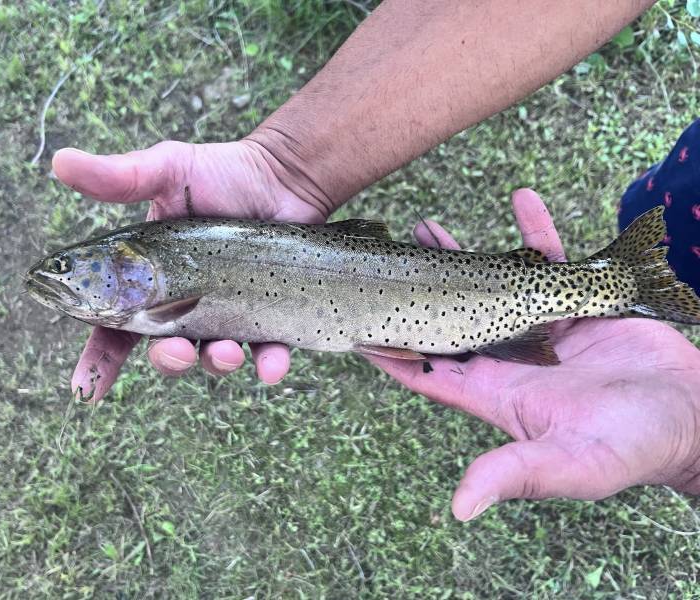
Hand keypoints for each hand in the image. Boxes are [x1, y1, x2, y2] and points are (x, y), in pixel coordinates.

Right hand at [52, 140, 331, 400]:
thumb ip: (119, 176)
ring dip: (217, 364)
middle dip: (169, 361)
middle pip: (166, 351)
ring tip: (228, 352)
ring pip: (215, 358)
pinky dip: (270, 365)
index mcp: (152, 281)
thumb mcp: (168, 170)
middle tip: (178, 352)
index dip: (98, 361)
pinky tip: (273, 365)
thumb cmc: (222, 173)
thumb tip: (59, 160)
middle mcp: (187, 305)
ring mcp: (229, 313)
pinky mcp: (270, 315)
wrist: (283, 174)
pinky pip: (269, 353)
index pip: (116, 327)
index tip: (84, 390)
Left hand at [367, 188, 699, 520]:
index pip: (426, 370)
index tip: (354, 322)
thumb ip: (514, 474)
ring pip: (489, 283)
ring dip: (460, 256)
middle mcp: (507, 358)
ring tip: (426, 228)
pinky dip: (536, 230)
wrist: (690, 417)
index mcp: (494, 394)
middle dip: (414, 290)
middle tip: (385, 258)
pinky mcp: (573, 304)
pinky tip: (521, 198)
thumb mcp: (570, 466)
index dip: (390, 350)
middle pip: (445, 317)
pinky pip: (549, 258)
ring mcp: (537, 328)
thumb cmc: (631, 448)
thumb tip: (461, 508)